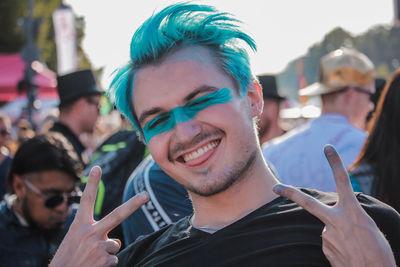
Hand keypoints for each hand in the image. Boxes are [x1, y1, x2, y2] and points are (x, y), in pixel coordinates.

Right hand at [50, 166, 148, 266]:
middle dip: (134, 204)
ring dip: (107, 253)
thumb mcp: (73, 241)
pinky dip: (106, 265)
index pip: (87, 200)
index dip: (91, 183)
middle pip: (118, 214)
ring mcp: (100, 245)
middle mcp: (90, 232)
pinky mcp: (106, 259)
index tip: (97, 168)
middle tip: (146, 195)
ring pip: (115, 245)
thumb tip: (116, 241)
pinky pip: (114, 259)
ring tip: (91, 260)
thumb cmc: (66, 260)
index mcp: (79, 225)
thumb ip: (90, 234)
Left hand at [273, 145, 395, 266]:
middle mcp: (337, 221)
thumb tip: (332, 222)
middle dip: (290, 193)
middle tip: (275, 187)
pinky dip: (337, 247)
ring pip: (326, 229)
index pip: (342, 181)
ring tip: (353, 249)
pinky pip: (328, 242)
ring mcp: (327, 235)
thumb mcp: (367, 227)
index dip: (335, 163)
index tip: (327, 148)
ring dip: (337, 236)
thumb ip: (348, 218)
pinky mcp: (324, 248)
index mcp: (353, 211)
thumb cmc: (378, 252)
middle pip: (308, 203)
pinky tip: (347, 255)